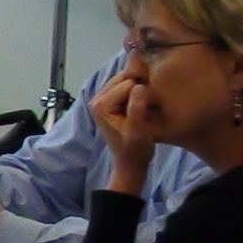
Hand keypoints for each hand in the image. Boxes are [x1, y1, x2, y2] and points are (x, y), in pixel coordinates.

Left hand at [90, 73, 157, 191]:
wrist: (131, 164)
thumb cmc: (136, 150)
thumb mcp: (138, 131)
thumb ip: (137, 109)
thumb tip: (140, 87)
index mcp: (100, 105)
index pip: (129, 84)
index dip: (142, 96)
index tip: (146, 113)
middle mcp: (97, 98)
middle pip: (126, 78)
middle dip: (139, 90)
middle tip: (145, 111)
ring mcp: (102, 98)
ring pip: (127, 80)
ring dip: (138, 91)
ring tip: (143, 110)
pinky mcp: (109, 101)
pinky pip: (126, 86)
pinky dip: (136, 93)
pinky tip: (140, 106)